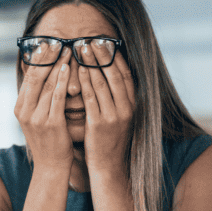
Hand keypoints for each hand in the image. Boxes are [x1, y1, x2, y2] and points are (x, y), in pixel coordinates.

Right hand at [14, 47, 72, 170]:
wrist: (51, 166)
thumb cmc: (47, 141)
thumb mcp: (35, 119)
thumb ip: (36, 100)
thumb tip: (41, 77)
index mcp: (19, 108)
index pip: (28, 78)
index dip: (38, 59)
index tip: (47, 45)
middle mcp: (25, 112)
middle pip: (36, 77)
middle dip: (48, 57)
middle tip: (58, 42)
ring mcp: (37, 118)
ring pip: (48, 84)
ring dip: (59, 65)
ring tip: (68, 50)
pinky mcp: (51, 123)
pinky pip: (58, 97)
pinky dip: (63, 81)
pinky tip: (69, 69)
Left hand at [78, 42, 135, 172]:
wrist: (108, 167)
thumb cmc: (109, 142)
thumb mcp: (119, 119)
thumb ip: (116, 100)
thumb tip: (109, 79)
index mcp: (133, 106)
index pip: (126, 75)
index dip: (116, 58)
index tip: (106, 43)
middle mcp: (127, 108)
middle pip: (114, 75)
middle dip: (102, 56)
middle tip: (90, 42)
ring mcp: (114, 116)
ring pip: (102, 84)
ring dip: (91, 64)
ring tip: (81, 50)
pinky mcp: (99, 124)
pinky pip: (91, 98)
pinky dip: (85, 82)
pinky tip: (78, 71)